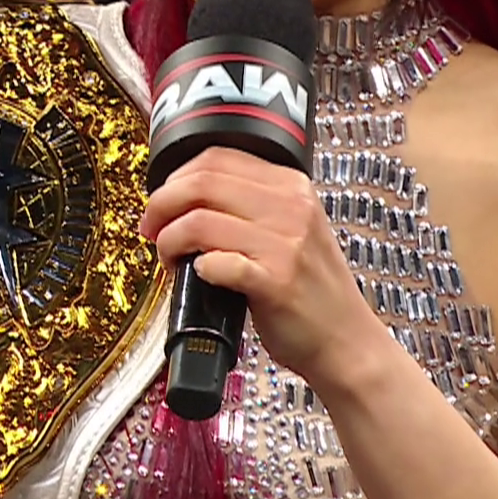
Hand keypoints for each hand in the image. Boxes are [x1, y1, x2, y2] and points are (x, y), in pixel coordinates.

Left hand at [141, 147, 380, 385]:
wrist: (346, 340)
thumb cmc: (312, 290)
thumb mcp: (293, 229)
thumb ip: (250, 206)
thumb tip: (185, 200)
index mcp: (291, 186)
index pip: (217, 157)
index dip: (175, 178)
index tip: (161, 201)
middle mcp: (291, 207)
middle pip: (201, 182)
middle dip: (161, 205)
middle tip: (151, 228)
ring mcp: (285, 244)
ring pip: (199, 221)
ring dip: (169, 241)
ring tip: (170, 259)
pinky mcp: (276, 282)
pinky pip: (216, 263)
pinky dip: (196, 269)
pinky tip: (199, 277)